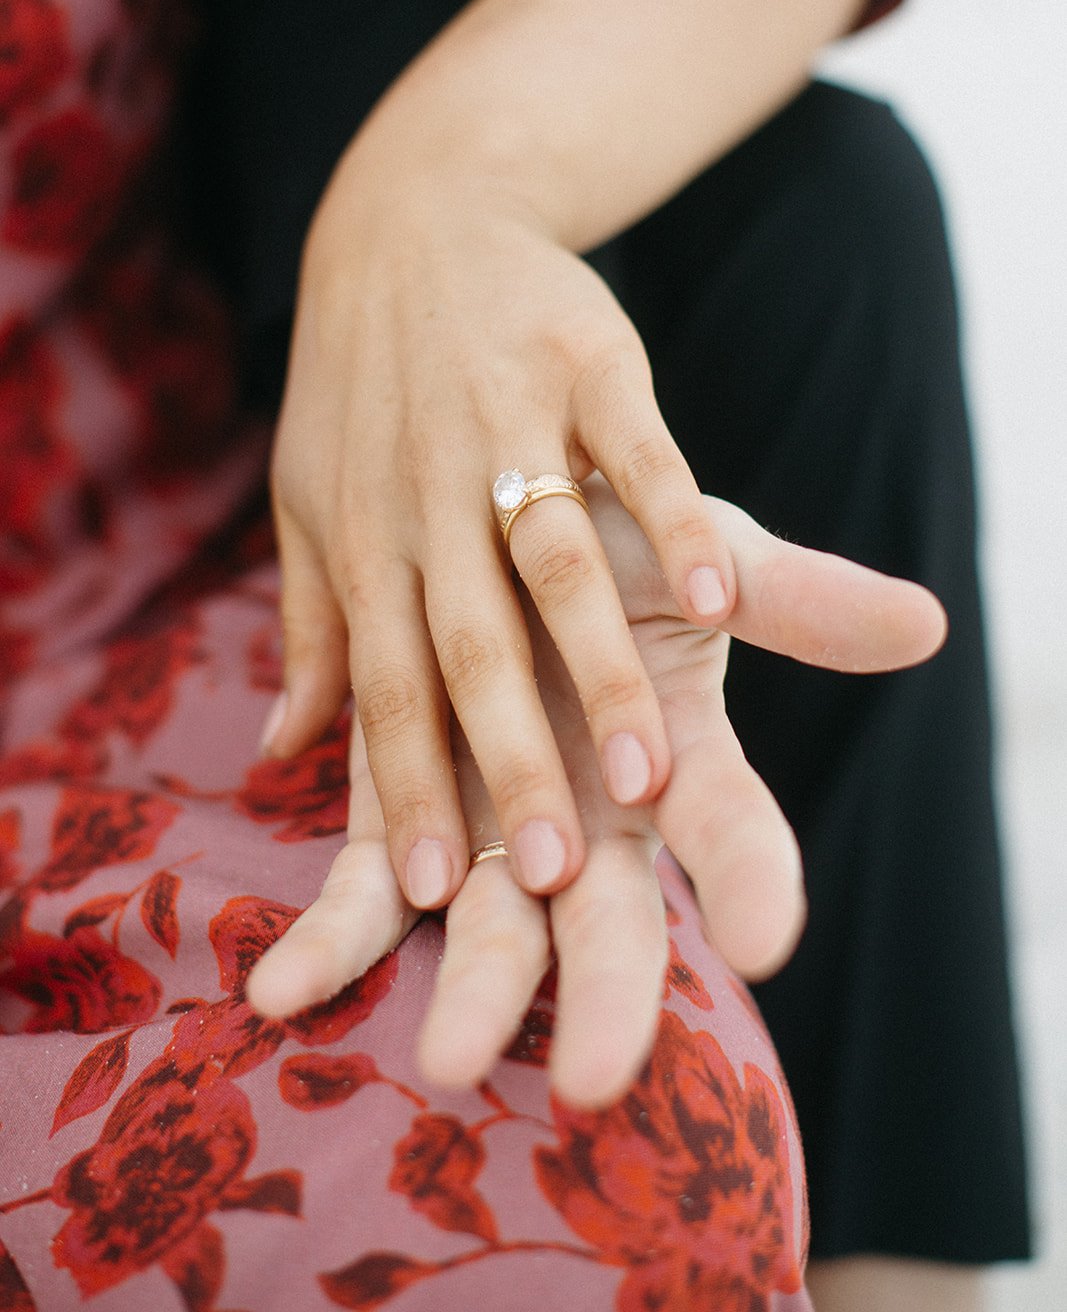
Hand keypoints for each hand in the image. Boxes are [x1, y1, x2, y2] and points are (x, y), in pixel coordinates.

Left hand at [247, 478, 944, 1107]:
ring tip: (437, 1059)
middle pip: (609, 919)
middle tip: (591, 1079)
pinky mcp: (398, 812)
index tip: (767, 935)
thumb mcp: (705, 557)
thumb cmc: (613, 539)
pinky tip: (278, 995)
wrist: (495, 518)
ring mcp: (493, 824)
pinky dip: (327, 941)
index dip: (750, 880)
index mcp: (673, 759)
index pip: (733, 830)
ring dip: (466, 991)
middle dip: (604, 996)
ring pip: (487, 925)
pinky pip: (362, 889)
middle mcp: (591, 814)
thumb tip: (926, 625)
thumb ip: (797, 598)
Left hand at [263, 149, 737, 909]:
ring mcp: (510, 425)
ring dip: (597, 672)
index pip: (384, 683)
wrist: (418, 211)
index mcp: (367, 539)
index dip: (405, 785)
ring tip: (644, 778)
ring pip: (552, 567)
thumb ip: (309, 626)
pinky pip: (637, 459)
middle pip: (468, 646)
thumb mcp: (309, 500)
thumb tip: (280, 751)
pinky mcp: (589, 367)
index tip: (430, 891)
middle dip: (506, 764)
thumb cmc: (362, 386)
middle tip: (546, 879)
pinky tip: (715, 606)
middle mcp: (430, 494)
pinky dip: (670, 528)